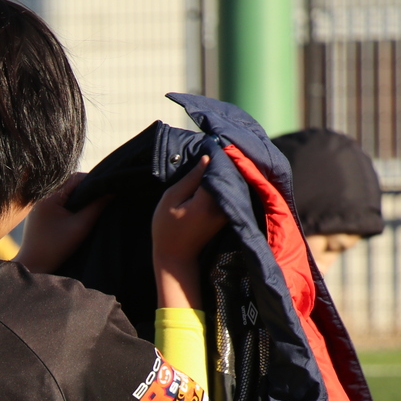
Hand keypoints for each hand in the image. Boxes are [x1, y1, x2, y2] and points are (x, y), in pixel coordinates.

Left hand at [16, 173, 108, 273]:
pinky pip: (58, 205)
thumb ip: (96, 207)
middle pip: (69, 186)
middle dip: (86, 191)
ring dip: (78, 200)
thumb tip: (111, 191)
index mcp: (49, 197)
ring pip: (64, 196)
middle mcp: (42, 198)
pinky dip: (70, 207)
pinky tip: (79, 216)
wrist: (33, 266)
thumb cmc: (56, 248)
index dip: (92, 181)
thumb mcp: (80, 227)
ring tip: (92, 207)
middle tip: (101, 198)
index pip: (75, 179)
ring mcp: (39, 207)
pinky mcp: (40, 216)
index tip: (105, 189)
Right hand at [151, 156, 226, 308]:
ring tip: (216, 155)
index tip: (210, 142)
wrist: (177, 258)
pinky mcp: (228, 213)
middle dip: (224, 158)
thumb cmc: (167, 229)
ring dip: (226, 168)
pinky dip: (226, 179)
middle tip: (215, 144)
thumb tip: (208, 158)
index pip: (218, 168)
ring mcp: (228, 210)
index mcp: (207, 201)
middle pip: (230, 173)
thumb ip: (190, 179)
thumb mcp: (171, 200)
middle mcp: (223, 205)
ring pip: (233, 181)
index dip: (215, 153)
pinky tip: (217, 172)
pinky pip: (231, 189)